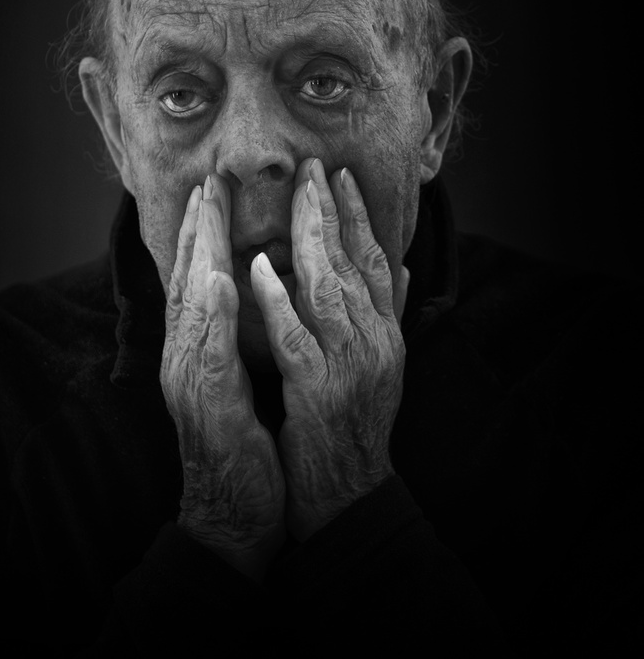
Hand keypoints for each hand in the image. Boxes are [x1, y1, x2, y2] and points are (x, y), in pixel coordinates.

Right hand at [161, 174, 285, 579]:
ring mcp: (190, 378)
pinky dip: (212, 312)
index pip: (200, 279)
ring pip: (191, 303)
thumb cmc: (242, 443)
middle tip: (206, 179)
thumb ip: (247, 336)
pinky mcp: (208, 403)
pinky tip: (218, 277)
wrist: (233, 511)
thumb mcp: (245, 380)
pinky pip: (209, 352)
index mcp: (200, 348)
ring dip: (198, 251)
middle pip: (188, 279)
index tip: (214, 189)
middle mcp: (186, 355)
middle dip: (197, 226)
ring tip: (206, 206)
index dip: (204, 233)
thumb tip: (259, 292)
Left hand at [250, 158, 408, 540]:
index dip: (359, 216)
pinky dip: (277, 300)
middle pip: (353, 263)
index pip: (376, 260)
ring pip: (327, 288)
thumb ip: (389, 315)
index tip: (341, 176)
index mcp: (386, 333)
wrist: (349, 492)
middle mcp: (374, 341)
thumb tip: (401, 269)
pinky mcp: (316, 389)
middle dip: (332, 210)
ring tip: (296, 195)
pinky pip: (293, 336)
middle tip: (315, 166)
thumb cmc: (356, 424)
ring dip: (310, 238)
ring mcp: (346, 364)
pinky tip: (258, 267)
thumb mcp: (382, 365)